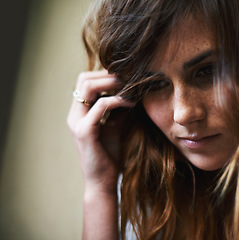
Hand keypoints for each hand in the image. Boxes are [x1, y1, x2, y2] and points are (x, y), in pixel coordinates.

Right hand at [67, 70, 134, 192]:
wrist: (103, 181)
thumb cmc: (109, 155)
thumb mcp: (115, 126)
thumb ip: (118, 110)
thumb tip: (132, 92)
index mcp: (79, 113)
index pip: (85, 81)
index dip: (105, 74)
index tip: (126, 76)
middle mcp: (74, 115)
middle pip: (84, 78)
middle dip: (107, 74)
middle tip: (129, 77)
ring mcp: (77, 122)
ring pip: (88, 87)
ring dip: (112, 82)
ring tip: (131, 85)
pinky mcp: (85, 131)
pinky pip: (100, 105)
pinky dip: (117, 100)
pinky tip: (131, 102)